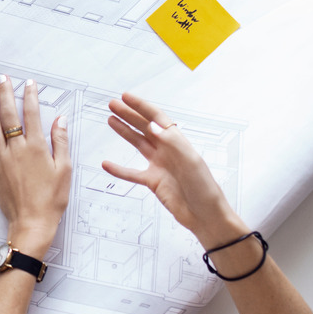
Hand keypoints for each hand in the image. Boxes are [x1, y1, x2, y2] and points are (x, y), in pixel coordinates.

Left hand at [0, 74, 71, 256]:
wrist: (33, 222)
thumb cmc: (51, 199)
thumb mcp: (65, 169)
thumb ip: (61, 142)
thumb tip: (60, 120)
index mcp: (36, 147)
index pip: (32, 114)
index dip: (30, 96)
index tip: (29, 84)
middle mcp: (17, 149)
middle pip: (9, 115)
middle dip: (6, 94)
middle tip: (3, 79)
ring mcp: (2, 159)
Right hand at [102, 92, 245, 248]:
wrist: (205, 216)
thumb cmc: (205, 189)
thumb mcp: (190, 161)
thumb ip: (171, 142)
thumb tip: (153, 125)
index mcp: (178, 142)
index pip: (157, 118)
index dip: (141, 107)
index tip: (126, 97)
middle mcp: (167, 151)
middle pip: (144, 128)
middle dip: (128, 115)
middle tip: (112, 105)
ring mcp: (159, 165)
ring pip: (137, 144)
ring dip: (124, 132)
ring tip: (111, 120)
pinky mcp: (153, 182)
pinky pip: (132, 173)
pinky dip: (119, 169)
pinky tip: (107, 164)